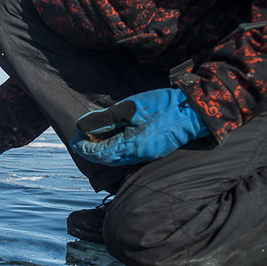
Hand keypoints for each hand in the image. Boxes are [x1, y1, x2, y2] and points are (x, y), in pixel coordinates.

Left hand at [71, 88, 209, 165]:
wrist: (192, 111)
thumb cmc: (161, 106)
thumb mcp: (128, 109)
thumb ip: (105, 119)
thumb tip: (83, 126)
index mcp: (130, 145)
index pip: (100, 153)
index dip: (85, 148)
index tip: (74, 140)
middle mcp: (138, 155)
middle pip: (107, 159)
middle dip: (91, 152)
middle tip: (79, 142)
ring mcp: (147, 154)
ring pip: (118, 158)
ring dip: (103, 152)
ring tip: (92, 141)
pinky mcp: (153, 150)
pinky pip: (128, 155)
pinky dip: (116, 150)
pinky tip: (112, 141)